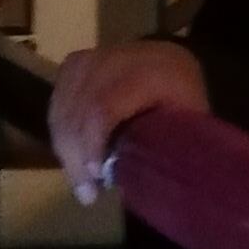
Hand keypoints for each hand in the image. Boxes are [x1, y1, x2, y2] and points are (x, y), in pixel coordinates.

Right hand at [49, 39, 207, 200]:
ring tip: (79, 179)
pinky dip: (60, 129)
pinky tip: (71, 155)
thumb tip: (135, 183)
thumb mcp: (190, 127)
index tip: (96, 177)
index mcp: (152, 70)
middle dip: (76, 152)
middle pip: (80, 104)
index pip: (105, 104)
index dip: (93, 141)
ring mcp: (94, 56)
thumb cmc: (186, 106)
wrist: (175, 66)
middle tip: (86, 191)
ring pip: (64, 102)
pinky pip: (58, 98)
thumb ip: (164, 148)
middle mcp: (118, 57)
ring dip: (65, 145)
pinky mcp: (77, 62)